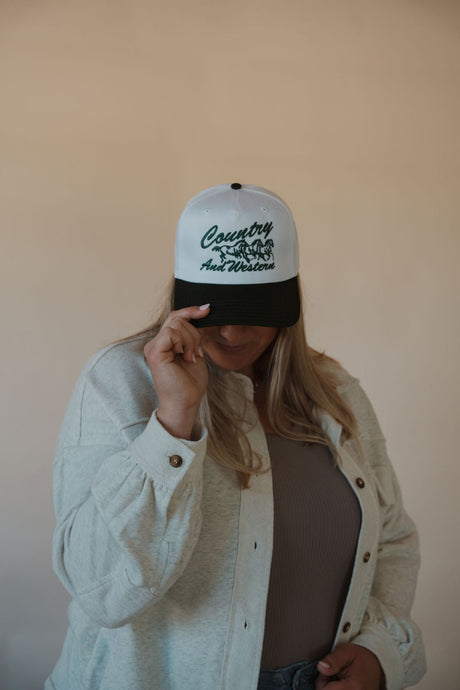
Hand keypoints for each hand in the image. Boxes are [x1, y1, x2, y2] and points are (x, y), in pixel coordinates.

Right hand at [144, 305, 209, 438]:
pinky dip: (184, 342)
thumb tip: (201, 314)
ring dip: (191, 340)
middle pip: (176, 318)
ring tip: (191, 358)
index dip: (191, 311)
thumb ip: (193, 335)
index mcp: (164, 343)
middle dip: (194, 333)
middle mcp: (155, 343)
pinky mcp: (155, 352)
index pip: (175, 318)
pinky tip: (186, 356)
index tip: (207, 310)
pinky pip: (171, 332)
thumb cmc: (190, 383)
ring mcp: (153, 347)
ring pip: (176, 324)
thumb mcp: (195, 352)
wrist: (186, 403)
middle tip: (197, 353)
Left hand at [316, 644, 384, 689]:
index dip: (323, 680)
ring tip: (340, 681)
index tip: (330, 672)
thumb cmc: (360, 658)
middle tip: (335, 676)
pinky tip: (342, 686)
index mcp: (354, 687)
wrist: (375, 665)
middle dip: (327, 686)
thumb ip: (333, 659)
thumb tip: (321, 667)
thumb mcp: (346, 652)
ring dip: (332, 689)